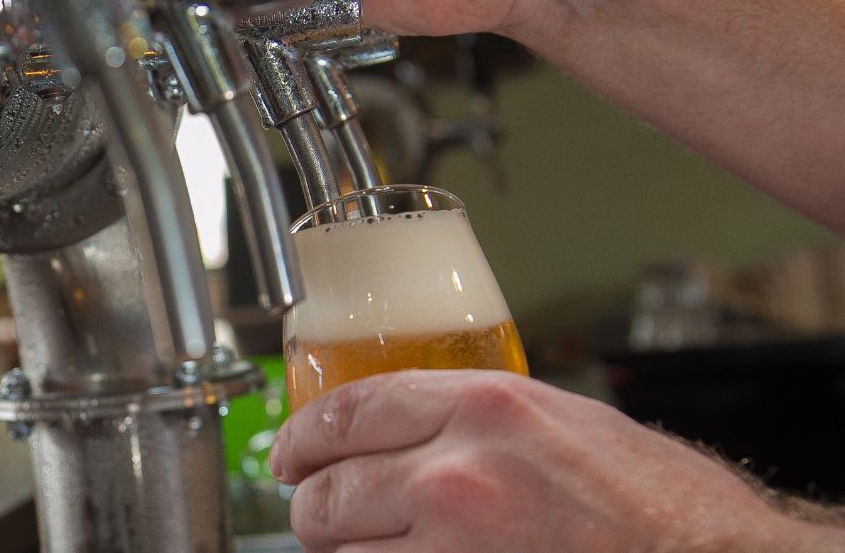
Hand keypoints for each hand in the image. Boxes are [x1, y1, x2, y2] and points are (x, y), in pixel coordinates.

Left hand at [269, 370, 835, 551]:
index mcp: (486, 408)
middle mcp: (458, 475)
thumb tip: (411, 427)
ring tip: (363, 547)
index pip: (351, 409)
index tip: (289, 450)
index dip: (303, 433)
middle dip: (312, 501)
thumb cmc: (657, 505)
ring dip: (340, 552)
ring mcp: (453, 550)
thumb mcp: (564, 424)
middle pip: (328, 489)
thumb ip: (477, 420)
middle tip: (318, 507)